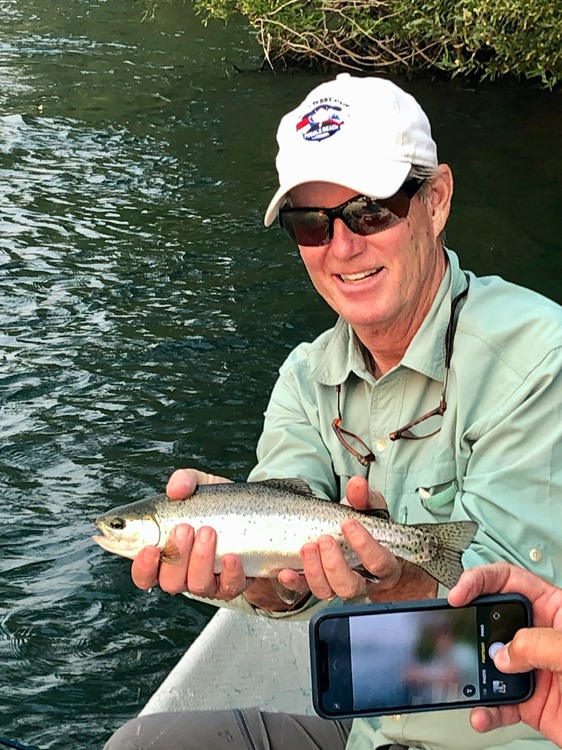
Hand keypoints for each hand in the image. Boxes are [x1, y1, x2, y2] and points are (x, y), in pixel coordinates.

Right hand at [131, 469, 248, 601]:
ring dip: (200, 560)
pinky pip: (229, 586)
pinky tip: (232, 556)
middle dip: (176, 555)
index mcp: (166, 553)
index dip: (143, 567)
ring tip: (208, 531)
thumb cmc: (217, 503)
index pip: (145, 573)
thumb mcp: (200, 485)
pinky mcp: (233, 583)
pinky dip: (230, 573)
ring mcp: (209, 580)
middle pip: (169, 581)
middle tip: (185, 528)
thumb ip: (184, 481)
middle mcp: (184, 572)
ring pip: (197, 585)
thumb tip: (174, 489)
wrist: (255, 513)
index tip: (149, 548)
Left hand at [279, 476, 427, 601]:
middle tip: (324, 539)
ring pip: (328, 592)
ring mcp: (338, 585)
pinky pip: (305, 591)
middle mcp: (362, 580)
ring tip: (307, 547)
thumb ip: (364, 497)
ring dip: (314, 571)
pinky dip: (294, 582)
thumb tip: (357, 484)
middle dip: (334, 564)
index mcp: (383, 564)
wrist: (359, 539)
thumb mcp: (369, 509)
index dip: (364, 545)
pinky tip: (286, 571)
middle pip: (350, 585)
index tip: (349, 523)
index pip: (378, 562)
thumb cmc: (368, 527)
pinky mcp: (318, 584)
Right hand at [448, 562, 561, 745]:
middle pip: (491, 621)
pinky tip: (482, 712)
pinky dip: (486, 710)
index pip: (508, 580)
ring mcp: (533, 669)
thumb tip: (504, 654)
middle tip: (455, 636)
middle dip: (470, 629)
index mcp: (554, 609)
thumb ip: (539, 644)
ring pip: (490, 664)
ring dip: (473, 675)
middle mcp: (540, 636)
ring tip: (467, 681)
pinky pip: (498, 703)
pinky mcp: (531, 703)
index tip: (459, 594)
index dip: (480, 581)